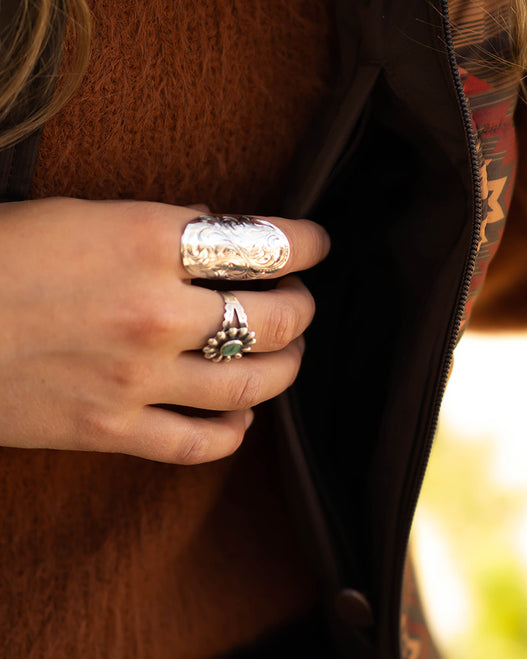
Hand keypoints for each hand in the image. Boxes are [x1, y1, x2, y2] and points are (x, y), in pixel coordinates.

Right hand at [0, 198, 328, 463]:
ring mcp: (137, 379)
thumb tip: (216, 233)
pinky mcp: (111, 431)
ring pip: (254, 382)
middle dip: (303, 307)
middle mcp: (156, 312)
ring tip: (288, 353)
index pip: (265, 244)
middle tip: (301, 300)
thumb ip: (157, 228)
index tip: (316, 245)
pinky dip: (233, 431)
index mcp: (148, 241)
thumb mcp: (78, 214)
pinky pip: (199, 444)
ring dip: (286, 367)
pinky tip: (239, 416)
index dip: (306, 244)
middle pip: (277, 317)